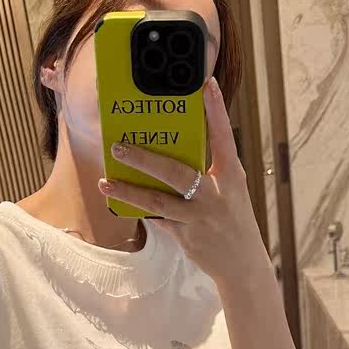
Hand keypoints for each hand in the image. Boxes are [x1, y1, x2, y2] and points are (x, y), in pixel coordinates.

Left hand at [97, 76, 272, 288]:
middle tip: (119, 147)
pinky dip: (143, 210)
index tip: (206, 85)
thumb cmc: (233, 219)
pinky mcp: (186, 236)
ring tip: (106, 182)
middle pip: (175, 173)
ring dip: (128, 191)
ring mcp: (199, 217)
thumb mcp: (229, 190)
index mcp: (231, 176)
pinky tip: (123, 203)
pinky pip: (159, 219)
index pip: (223, 138)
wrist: (242, 262)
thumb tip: (174, 149)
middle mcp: (215, 195)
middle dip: (144, 159)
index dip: (216, 111)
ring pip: (157, 201)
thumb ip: (208, 170)